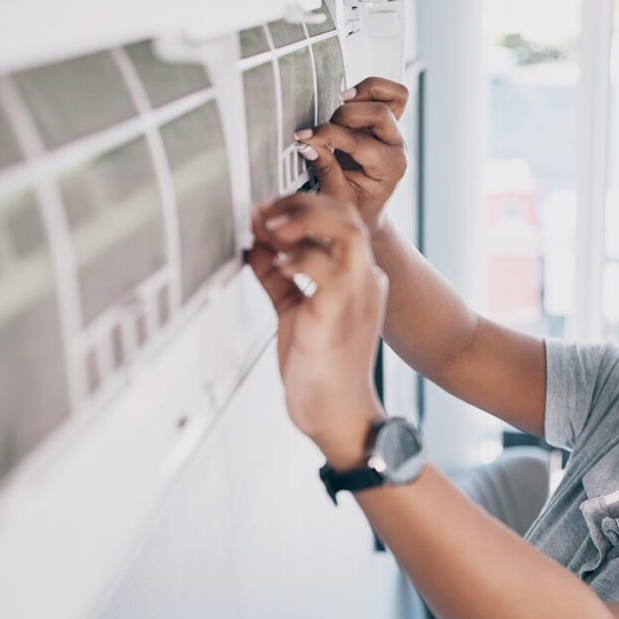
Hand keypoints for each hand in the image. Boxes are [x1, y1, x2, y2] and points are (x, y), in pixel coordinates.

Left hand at [246, 194, 387, 468]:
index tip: (265, 210)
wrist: (337, 416)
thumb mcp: (295, 312)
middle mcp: (366, 280)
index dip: (301, 204)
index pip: (340, 219)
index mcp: (358, 277)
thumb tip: (253, 246)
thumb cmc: (321, 369)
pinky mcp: (341, 313)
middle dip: (300, 203)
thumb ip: (279, 278)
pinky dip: (298, 257)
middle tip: (263, 213)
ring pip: (346, 230)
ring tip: (268, 228)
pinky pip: (328, 268)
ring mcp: (358, 294)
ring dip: (302, 220)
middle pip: (345, 214)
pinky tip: (275, 263)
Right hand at [295, 77, 408, 231]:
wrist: (370, 210)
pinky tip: (351, 97)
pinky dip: (374, 89)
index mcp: (390, 169)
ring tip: (342, 99)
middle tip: (325, 128)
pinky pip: (394, 95)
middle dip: (344, 116)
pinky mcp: (390, 123)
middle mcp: (397, 148)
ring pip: (394, 97)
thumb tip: (307, 142)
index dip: (326, 135)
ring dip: (364, 93)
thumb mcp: (336, 195)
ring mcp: (396, 133)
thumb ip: (324, 168)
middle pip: (379, 114)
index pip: (358, 142)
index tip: (304, 136)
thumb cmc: (355, 206)